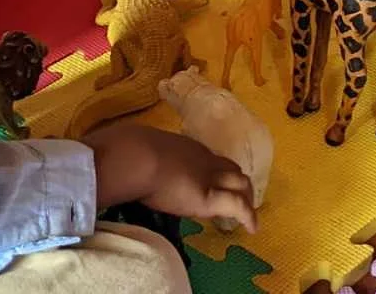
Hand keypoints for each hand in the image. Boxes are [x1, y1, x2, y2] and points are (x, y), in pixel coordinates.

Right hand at [87, 124, 258, 231]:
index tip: (215, 182)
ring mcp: (208, 176)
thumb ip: (139, 156)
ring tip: (248, 215)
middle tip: (239, 197)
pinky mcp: (209, 197)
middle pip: (231, 169)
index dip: (217, 171)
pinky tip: (252, 228)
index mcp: (185, 147)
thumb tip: (123, 159)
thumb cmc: (127, 151)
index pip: (209, 159)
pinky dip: (248, 216)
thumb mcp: (135, 149)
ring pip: (240, 183)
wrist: (133, 156)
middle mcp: (202, 158)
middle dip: (238, 183)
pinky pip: (237, 205)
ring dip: (246, 199)